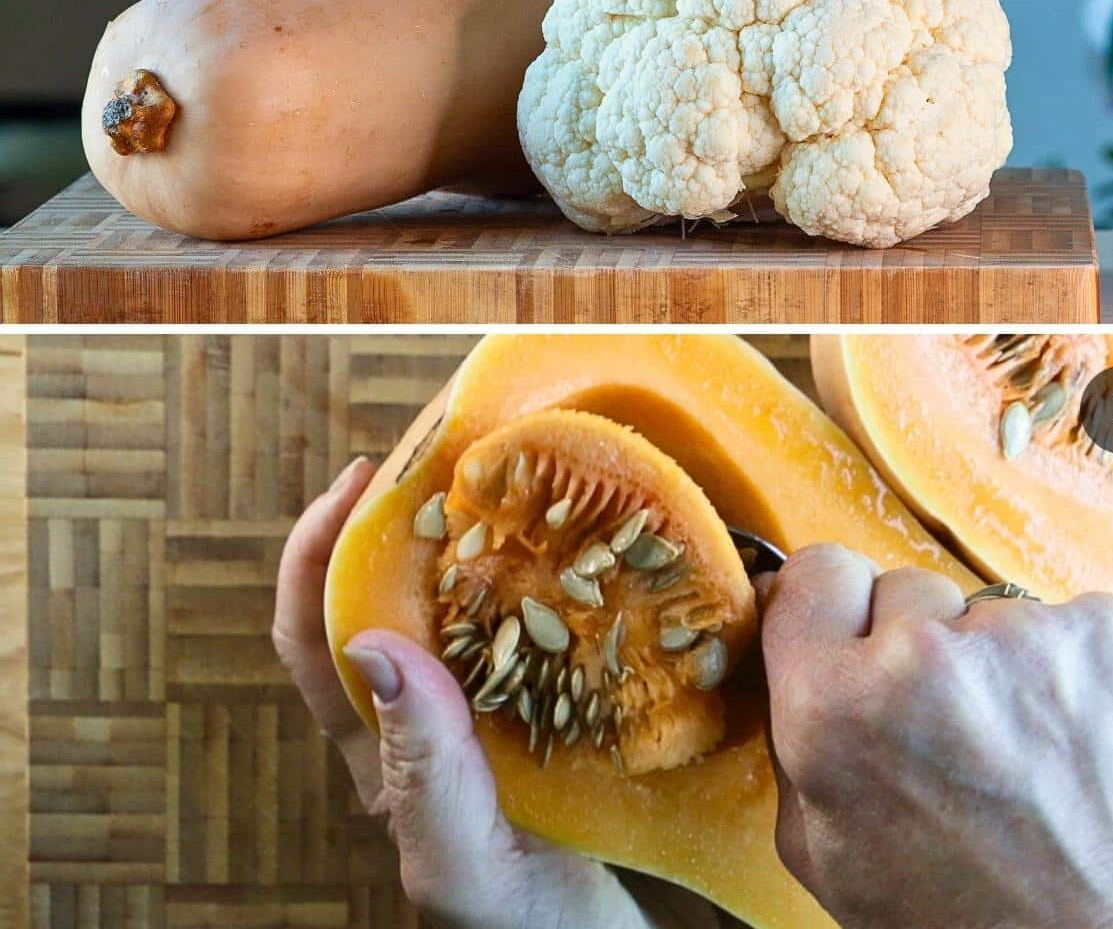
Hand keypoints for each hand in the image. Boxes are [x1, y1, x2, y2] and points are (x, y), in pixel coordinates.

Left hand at [272, 458, 696, 928]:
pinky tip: (573, 550)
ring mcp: (477, 701)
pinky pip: (524, 623)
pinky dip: (535, 576)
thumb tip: (376, 645)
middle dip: (398, 519)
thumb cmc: (509, 916)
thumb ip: (422, 764)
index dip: (313, 550)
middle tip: (444, 456)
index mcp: (377, 740)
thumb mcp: (455, 851)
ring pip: (455, 600)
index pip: (312, 631)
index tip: (355, 481)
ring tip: (509, 485)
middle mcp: (419, 709)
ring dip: (469, 538)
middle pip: (381, 593)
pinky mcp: (536, 699)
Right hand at [760, 544, 1112, 928]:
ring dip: (996, 661)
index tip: (853, 630)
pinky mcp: (1109, 636)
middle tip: (951, 725)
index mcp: (835, 710)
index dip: (833, 603)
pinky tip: (1081, 739)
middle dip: (917, 641)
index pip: (814, 571)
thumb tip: (783, 650)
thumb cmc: (976, 924)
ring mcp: (1024, 640)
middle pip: (903, 587)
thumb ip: (789, 741)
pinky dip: (1071, 668)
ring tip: (1025, 748)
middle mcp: (923, 659)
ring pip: (986, 609)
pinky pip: (1065, 620)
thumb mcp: (828, 857)